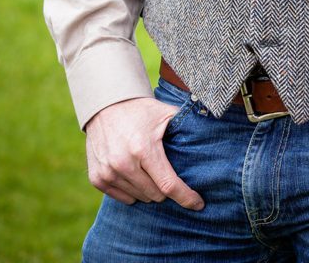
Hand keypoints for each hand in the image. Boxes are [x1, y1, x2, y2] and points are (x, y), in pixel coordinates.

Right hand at [85, 97, 204, 209]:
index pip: (168, 184)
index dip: (186, 197)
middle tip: (165, 170)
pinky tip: (134, 173)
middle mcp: (124, 163)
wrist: (106, 105)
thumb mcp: (165, 114)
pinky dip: (131, 190)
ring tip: (148, 168)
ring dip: (148, 189)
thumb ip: (186, 126)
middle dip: (165, 187)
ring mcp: (108, 172)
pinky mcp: (97, 178)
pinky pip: (122, 198)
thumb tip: (211, 131)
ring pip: (139, 198)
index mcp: (144, 149)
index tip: (198, 204)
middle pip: (155, 195)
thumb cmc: (140, 110)